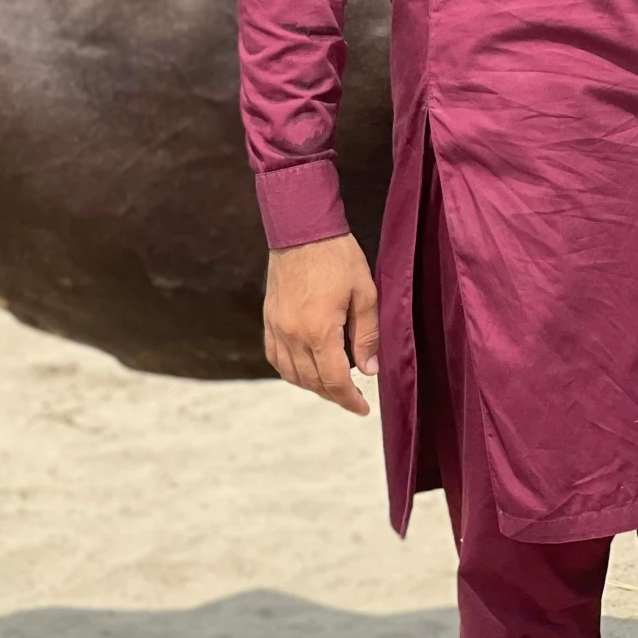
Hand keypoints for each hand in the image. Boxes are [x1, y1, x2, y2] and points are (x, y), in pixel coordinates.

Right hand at [264, 233, 378, 414]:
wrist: (302, 229)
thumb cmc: (338, 257)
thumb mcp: (364, 293)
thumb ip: (367, 335)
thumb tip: (369, 370)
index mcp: (319, 330)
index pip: (334, 380)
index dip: (349, 400)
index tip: (362, 409)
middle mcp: (292, 334)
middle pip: (312, 382)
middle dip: (334, 395)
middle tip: (353, 398)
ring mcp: (277, 327)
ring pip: (291, 374)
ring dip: (312, 386)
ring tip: (333, 385)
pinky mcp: (269, 318)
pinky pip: (275, 357)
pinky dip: (291, 371)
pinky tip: (305, 369)